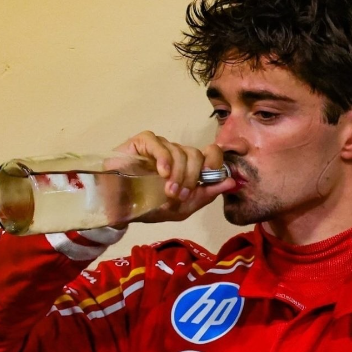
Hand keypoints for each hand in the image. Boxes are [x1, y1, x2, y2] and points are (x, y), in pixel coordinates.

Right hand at [112, 131, 235, 222]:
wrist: (119, 209)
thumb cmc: (150, 206)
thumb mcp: (182, 207)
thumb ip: (206, 195)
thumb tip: (232, 182)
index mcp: (190, 167)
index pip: (212, 153)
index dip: (215, 163)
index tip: (209, 179)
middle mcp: (177, 154)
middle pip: (197, 154)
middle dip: (192, 178)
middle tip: (180, 196)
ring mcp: (160, 147)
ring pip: (180, 151)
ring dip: (177, 175)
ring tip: (167, 193)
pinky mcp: (142, 142)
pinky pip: (159, 144)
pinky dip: (164, 160)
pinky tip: (161, 174)